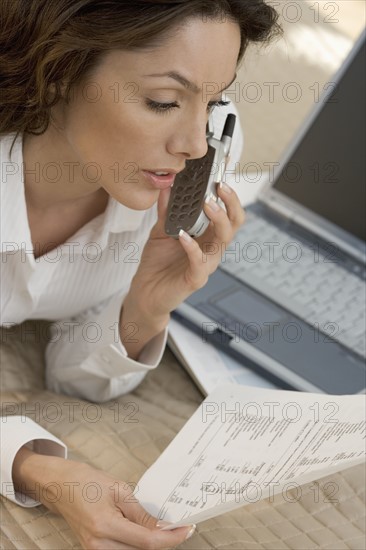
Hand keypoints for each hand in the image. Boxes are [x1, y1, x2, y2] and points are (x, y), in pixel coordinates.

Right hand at [13, 448, 194, 548]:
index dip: (171, 539)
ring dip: (150, 544)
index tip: (187, 530)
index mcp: (105, 526)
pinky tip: (144, 532)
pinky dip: (137, 544)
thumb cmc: (87, 482)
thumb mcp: (119, 490)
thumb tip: (163, 528)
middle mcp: (99, 545)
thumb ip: (142, 514)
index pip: (147, 542)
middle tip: (179, 527)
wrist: (61, 486)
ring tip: (163, 527)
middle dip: (164, 541)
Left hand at [127, 181, 244, 318]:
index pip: (226, 210)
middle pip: (234, 222)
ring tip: (208, 204)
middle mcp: (211, 247)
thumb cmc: (157, 263)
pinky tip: (183, 236)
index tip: (222, 170)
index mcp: (207, 234)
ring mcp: (206, 263)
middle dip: (231, 202)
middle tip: (221, 185)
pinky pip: (200, 262)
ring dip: (218, 219)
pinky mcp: (195, 278)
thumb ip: (166, 211)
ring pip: (223, 240)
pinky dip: (193, 247)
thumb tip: (167, 186)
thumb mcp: (160, 230)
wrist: (145, 293)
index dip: (228, 192)